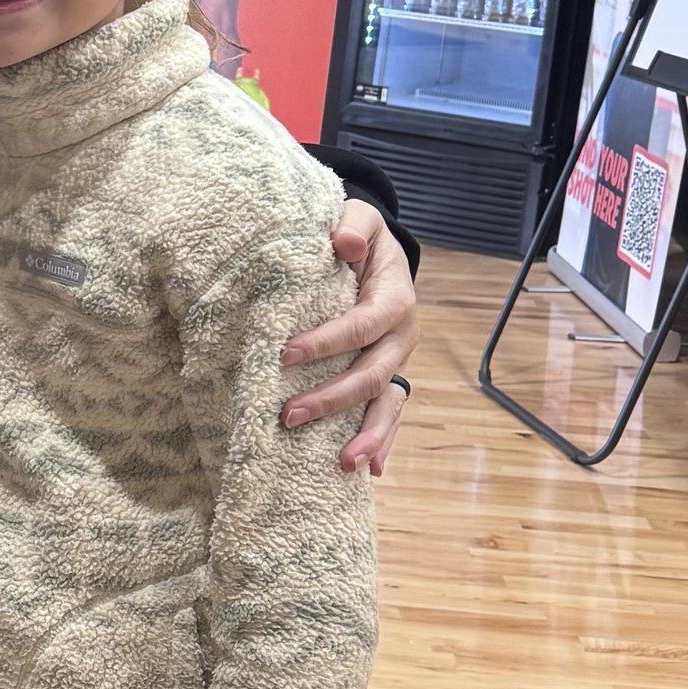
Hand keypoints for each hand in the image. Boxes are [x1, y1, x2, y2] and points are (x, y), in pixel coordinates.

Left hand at [283, 201, 416, 475]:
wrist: (377, 252)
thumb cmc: (359, 236)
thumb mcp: (360, 217)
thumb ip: (353, 224)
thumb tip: (344, 243)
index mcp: (395, 300)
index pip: (360, 326)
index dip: (325, 342)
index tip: (285, 354)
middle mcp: (402, 337)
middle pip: (371, 375)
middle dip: (332, 398)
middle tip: (288, 415)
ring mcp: (396, 362)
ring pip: (387, 404)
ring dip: (366, 435)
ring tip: (342, 463)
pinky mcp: (389, 377)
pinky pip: (388, 413)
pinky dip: (381, 441)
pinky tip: (368, 471)